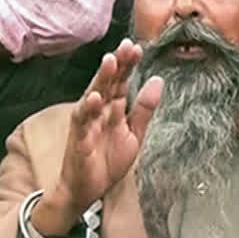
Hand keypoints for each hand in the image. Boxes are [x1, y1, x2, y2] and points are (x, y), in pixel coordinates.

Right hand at [32, 39, 163, 237]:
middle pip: (108, 83)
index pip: (121, 82)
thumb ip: (145, 109)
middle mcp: (98, 111)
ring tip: (110, 62)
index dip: (129, 65)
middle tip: (126, 46)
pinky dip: (87, 109)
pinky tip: (94, 97)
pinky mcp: (79, 139)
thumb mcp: (134, 134)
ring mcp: (87, 123)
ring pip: (94, 96)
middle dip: (117, 64)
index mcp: (113, 108)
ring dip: (101, 79)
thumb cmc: (107, 161)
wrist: (86, 191)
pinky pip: (83, 122)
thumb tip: (158, 80)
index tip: (137, 48)